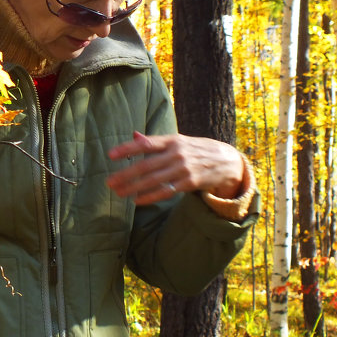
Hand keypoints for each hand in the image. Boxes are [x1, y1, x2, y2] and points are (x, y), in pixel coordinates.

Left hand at [106, 131, 244, 205]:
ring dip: (134, 187)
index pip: (146, 144)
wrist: (228, 161)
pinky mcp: (190, 183)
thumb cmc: (196, 150)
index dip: (127, 149)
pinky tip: (137, 200)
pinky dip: (150, 196)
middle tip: (109, 182)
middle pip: (146, 165)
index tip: (110, 155)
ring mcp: (184, 168)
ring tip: (119, 193)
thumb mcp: (178, 141)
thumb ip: (155, 141)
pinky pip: (166, 191)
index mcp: (172, 140)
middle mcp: (177, 153)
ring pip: (154, 180)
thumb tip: (134, 136)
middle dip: (126, 174)